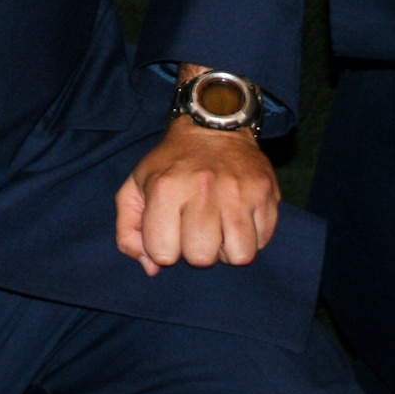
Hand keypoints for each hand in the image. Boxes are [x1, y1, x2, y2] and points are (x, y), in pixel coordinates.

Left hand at [116, 108, 279, 273]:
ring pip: (239, 256)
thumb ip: (128, 231)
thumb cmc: (170, 164)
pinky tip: (239, 217)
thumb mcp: (135, 188)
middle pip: (202, 259)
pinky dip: (252, 237)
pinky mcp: (265, 191)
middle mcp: (203, 188)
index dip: (164, 249)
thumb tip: (151, 267)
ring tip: (220, 226)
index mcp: (165, 187)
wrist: (213, 126)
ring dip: (228, 249)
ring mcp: (238, 190)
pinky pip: (262, 241)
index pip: (163, 255)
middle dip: (197, 251)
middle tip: (196, 228)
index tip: (169, 230)